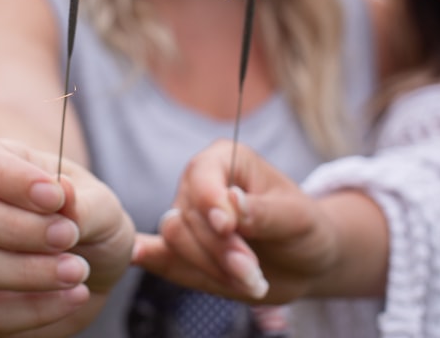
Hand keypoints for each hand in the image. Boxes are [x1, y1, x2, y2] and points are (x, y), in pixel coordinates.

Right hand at [0, 137, 134, 336]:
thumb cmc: (90, 221)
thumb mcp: (100, 205)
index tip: (57, 197)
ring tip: (77, 271)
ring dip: (28, 271)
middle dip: (18, 228)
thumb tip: (63, 190)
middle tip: (69, 236)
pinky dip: (36, 309)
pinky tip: (74, 296)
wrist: (96, 268)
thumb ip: (82, 201)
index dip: (11, 178)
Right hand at [133, 139, 337, 303]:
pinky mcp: (183, 251)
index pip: (201, 175)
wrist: (303, 262)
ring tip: (248, 281)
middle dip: (220, 249)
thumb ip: (265, 212)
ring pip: (175, 240)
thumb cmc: (304, 229)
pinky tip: (136, 256)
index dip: (210, 202)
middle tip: (253, 272)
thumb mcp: (297, 218)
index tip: (229, 227)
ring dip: (209, 266)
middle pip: (187, 215)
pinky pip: (159, 253)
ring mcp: (188, 218)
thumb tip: (232, 202)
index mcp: (225, 159)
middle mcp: (199, 184)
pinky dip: (147, 255)